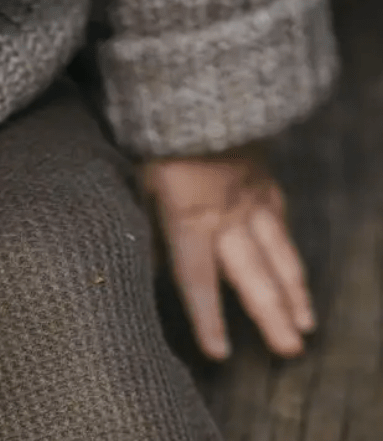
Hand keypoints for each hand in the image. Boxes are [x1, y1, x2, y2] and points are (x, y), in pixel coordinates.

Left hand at [141, 148, 314, 359]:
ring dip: (295, 293)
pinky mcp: (264, 181)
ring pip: (279, 253)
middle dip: (274, 316)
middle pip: (255, 275)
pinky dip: (288, 252)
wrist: (200, 85)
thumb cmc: (156, 141)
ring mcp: (253, 198)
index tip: (220, 353)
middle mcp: (229, 215)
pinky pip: (279, 222)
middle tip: (290, 351)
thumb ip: (146, 231)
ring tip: (306, 324)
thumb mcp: (135, 188)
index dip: (209, 319)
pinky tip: (293, 274)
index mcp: (190, 220)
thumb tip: (153, 271)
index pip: (198, 282)